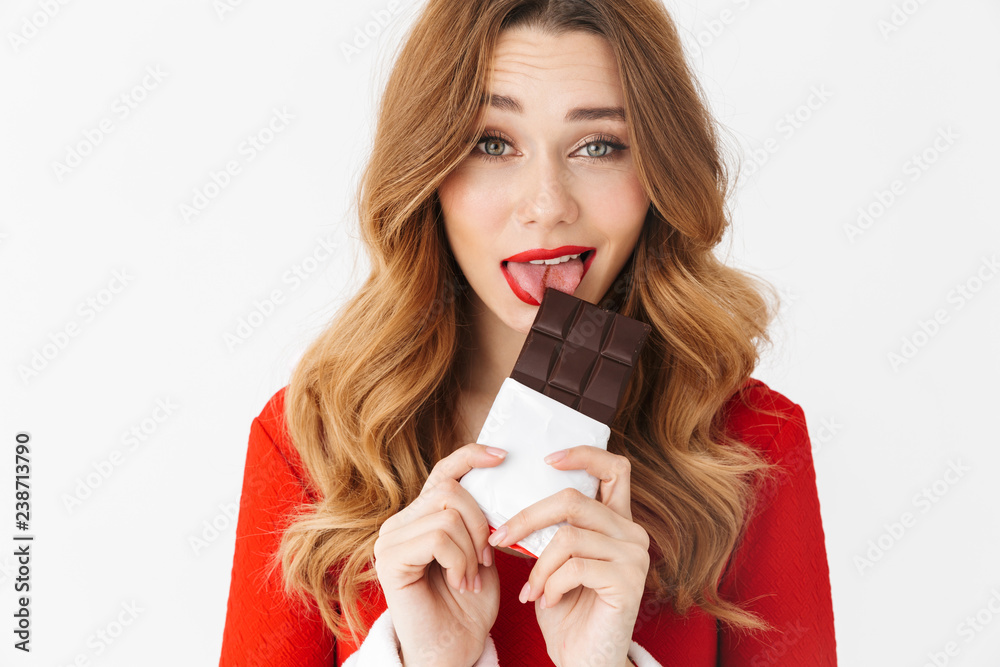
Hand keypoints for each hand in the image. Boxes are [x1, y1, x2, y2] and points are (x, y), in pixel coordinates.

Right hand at [373, 443, 505, 666]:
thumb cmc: (469, 606)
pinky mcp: (389, 559)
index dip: (471, 457)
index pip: (443, 471)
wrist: (454, 650)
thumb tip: (501, 478)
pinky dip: (459, 560)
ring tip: (470, 577)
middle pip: (450, 490)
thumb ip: (482, 518)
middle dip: (480, 522)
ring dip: (471, 549)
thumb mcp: (483, 552)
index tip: (502, 456)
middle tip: (487, 559)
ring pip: (447, 514)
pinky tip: (459, 582)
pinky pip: (438, 537)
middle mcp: (400, 522)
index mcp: (421, 516)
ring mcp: (390, 539)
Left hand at [488, 446, 649, 666]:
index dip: (583, 455)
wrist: (583, 659)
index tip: (547, 459)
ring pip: (568, 537)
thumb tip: (513, 497)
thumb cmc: (566, 608)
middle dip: (528, 517)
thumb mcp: (554, 559)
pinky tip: (547, 601)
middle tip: (499, 538)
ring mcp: (635, 556)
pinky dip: (550, 584)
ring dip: (537, 566)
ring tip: (530, 590)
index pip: (613, 468)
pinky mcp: (629, 582)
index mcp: (616, 521)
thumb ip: (551, 527)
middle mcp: (632, 532)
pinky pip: (574, 567)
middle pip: (574, 500)